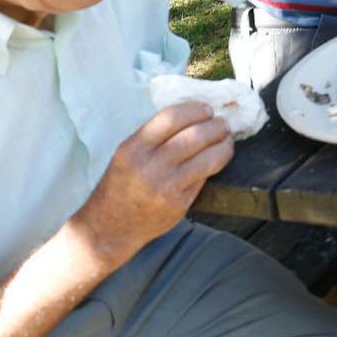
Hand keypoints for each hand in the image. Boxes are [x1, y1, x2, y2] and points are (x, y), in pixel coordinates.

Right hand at [75, 103, 233, 264]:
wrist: (109, 227)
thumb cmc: (120, 185)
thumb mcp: (127, 155)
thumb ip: (155, 137)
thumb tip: (193, 116)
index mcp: (133, 149)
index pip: (170, 118)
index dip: (194, 110)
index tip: (206, 109)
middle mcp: (150, 167)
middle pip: (195, 136)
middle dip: (216, 126)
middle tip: (222, 124)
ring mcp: (166, 187)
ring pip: (209, 158)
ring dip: (224, 144)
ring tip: (226, 139)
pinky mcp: (180, 204)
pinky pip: (205, 177)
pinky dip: (217, 163)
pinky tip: (219, 158)